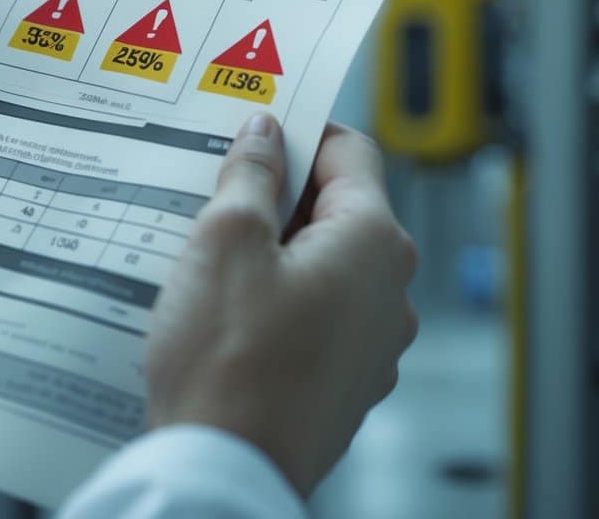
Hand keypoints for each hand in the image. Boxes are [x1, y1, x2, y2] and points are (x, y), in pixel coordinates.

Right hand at [144, 113, 417, 494]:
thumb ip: (249, 175)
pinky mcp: (344, 382)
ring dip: (272, 252)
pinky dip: (277, 302)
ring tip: (209, 261)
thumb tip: (263, 136)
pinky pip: (315, 317)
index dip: (298, 132)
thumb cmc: (228, 362)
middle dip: (277, 195)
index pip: (350, 151)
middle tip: (215, 194)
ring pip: (322, 266)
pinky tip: (225, 314)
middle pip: (337, 210)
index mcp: (373, 243)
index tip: (252, 130)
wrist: (226, 468)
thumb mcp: (224, 240)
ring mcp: (373, 344)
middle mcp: (390, 292)